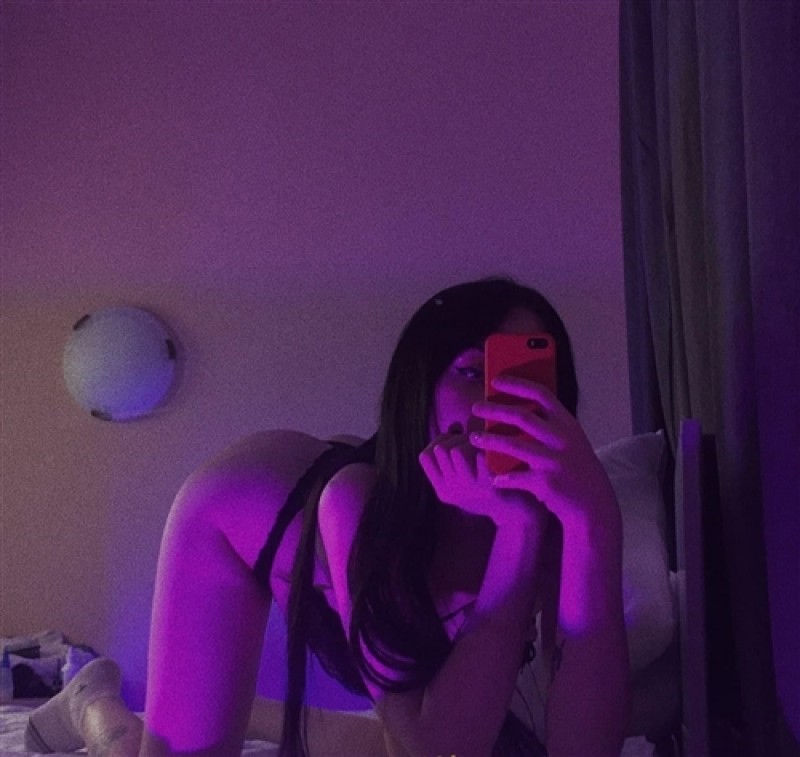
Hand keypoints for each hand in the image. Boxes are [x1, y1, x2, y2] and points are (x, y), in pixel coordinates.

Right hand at [418, 425, 544, 527]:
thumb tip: (454, 425)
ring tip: (480, 444)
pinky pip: (480, 456)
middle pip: (440, 449)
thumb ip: (454, 452)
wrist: (515, 514)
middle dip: (455, 438)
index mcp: (442, 489)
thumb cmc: (488, 487)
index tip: (454, 440)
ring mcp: (469, 490)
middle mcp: (452, 491)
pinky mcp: (489, 487)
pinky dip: (485, 449)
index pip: (425, 456)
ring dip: (469, 442)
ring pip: (457, 450)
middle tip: (469, 440)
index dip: (438, 441)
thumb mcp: (464, 477)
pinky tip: (491, 452)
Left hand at [470, 376, 619, 531]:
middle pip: (522, 417)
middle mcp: (562, 439)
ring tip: (473, 438)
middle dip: (495, 410)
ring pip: (515, 446)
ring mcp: (555, 461)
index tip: (495, 381)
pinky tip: (494, 478)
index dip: (517, 384)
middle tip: (474, 407)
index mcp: (567, 423)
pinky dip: (503, 479)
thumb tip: (512, 411)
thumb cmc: (575, 467)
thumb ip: (549, 426)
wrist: (595, 503)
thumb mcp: (570, 440)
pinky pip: (517, 477)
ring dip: (490, 441)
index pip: (541, 394)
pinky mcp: (547, 483)